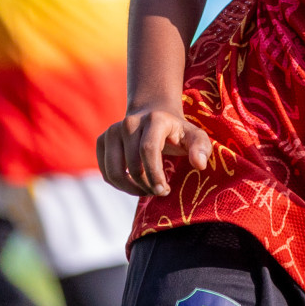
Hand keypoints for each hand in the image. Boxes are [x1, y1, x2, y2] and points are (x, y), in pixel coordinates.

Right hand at [96, 104, 211, 196]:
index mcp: (154, 119)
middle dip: (146, 185)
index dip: (154, 174)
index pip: (148, 150)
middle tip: (159, 191)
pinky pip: (107, 172)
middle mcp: (130, 122)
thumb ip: (202, 148)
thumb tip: (200, 164)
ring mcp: (113, 130)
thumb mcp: (195, 136)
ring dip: (131, 188)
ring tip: (147, 190)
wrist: (154, 114)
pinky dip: (119, 185)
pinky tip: (135, 184)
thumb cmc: (177, 131)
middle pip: (133, 165)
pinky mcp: (102, 140)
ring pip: (114, 171)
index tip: (163, 190)